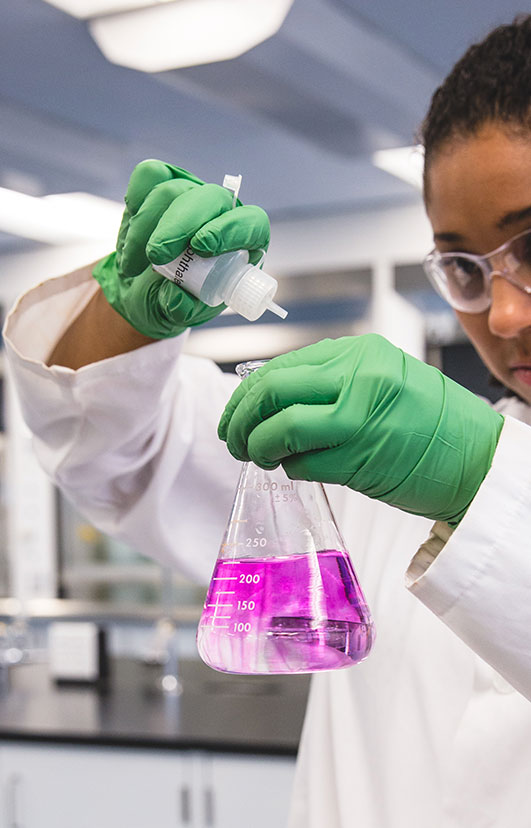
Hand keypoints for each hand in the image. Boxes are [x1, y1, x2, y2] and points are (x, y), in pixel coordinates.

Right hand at [92, 160, 269, 338]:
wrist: (144, 290)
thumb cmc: (175, 299)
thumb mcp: (179, 313)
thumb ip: (180, 308)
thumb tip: (177, 298)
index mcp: (242, 243)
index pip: (250, 222)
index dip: (228, 230)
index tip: (200, 247)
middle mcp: (220, 212)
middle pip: (209, 199)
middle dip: (178, 226)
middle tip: (155, 256)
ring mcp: (191, 194)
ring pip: (173, 190)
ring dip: (145, 228)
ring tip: (131, 265)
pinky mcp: (162, 183)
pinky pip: (149, 175)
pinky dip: (135, 200)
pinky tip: (127, 232)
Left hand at [218, 335, 503, 524]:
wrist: (475, 458)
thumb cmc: (428, 423)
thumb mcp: (380, 381)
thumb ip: (329, 382)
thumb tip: (270, 397)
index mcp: (359, 354)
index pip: (281, 367)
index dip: (246, 394)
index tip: (235, 413)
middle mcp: (357, 378)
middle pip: (272, 392)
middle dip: (241, 419)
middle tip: (233, 438)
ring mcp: (359, 418)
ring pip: (282, 428)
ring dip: (258, 447)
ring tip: (257, 456)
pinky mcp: (361, 458)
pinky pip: (303, 463)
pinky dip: (289, 468)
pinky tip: (293, 469)